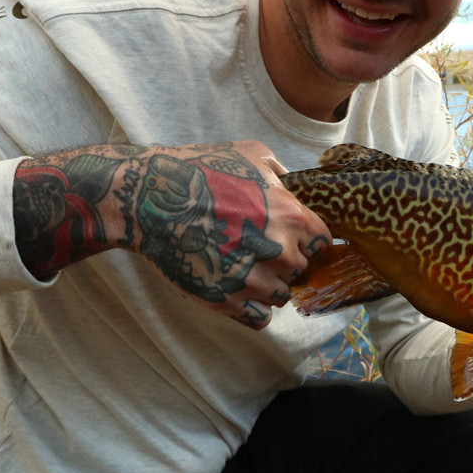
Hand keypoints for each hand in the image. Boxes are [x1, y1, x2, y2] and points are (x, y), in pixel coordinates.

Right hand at [128, 141, 329, 329]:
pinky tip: (238, 290)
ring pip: (281, 296)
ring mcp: (252, 279)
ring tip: (245, 268)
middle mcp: (278, 251)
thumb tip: (292, 185)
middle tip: (260, 250)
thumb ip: (280, 172)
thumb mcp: (250, 154)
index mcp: (291, 216)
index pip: (321, 243)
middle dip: (285, 261)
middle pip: (301, 270)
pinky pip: (259, 318)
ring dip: (269, 285)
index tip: (291, 237)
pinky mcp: (226, 300)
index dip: (307, 240)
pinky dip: (253, 308)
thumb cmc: (200, 170)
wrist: (151, 198)